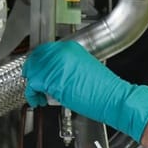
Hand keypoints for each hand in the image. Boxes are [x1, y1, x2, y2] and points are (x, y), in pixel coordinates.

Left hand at [22, 41, 147, 140]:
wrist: (114, 98)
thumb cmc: (104, 89)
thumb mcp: (83, 68)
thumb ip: (65, 65)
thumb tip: (51, 72)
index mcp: (69, 47)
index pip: (43, 50)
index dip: (38, 64)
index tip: (36, 72)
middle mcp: (61, 52)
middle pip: (35, 59)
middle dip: (33, 73)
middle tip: (35, 85)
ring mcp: (56, 64)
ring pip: (32, 72)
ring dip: (33, 85)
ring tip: (40, 95)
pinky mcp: (52, 79)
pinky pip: (33, 85)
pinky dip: (33, 94)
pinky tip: (39, 100)